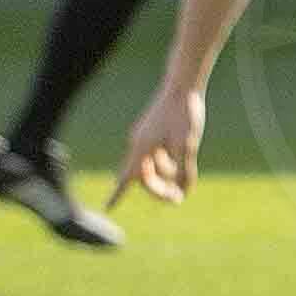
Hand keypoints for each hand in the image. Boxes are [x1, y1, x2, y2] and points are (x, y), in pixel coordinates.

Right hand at [113, 86, 203, 207]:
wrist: (182, 87)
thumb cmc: (184, 115)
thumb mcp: (188, 146)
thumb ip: (184, 170)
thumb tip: (183, 192)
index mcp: (142, 147)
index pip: (128, 177)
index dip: (117, 194)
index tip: (107, 208)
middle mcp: (140, 144)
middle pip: (144, 176)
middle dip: (159, 189)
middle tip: (178, 199)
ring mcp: (146, 138)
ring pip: (153, 166)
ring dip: (167, 173)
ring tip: (185, 171)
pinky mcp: (154, 134)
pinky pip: (157, 156)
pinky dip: (168, 164)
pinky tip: (180, 165)